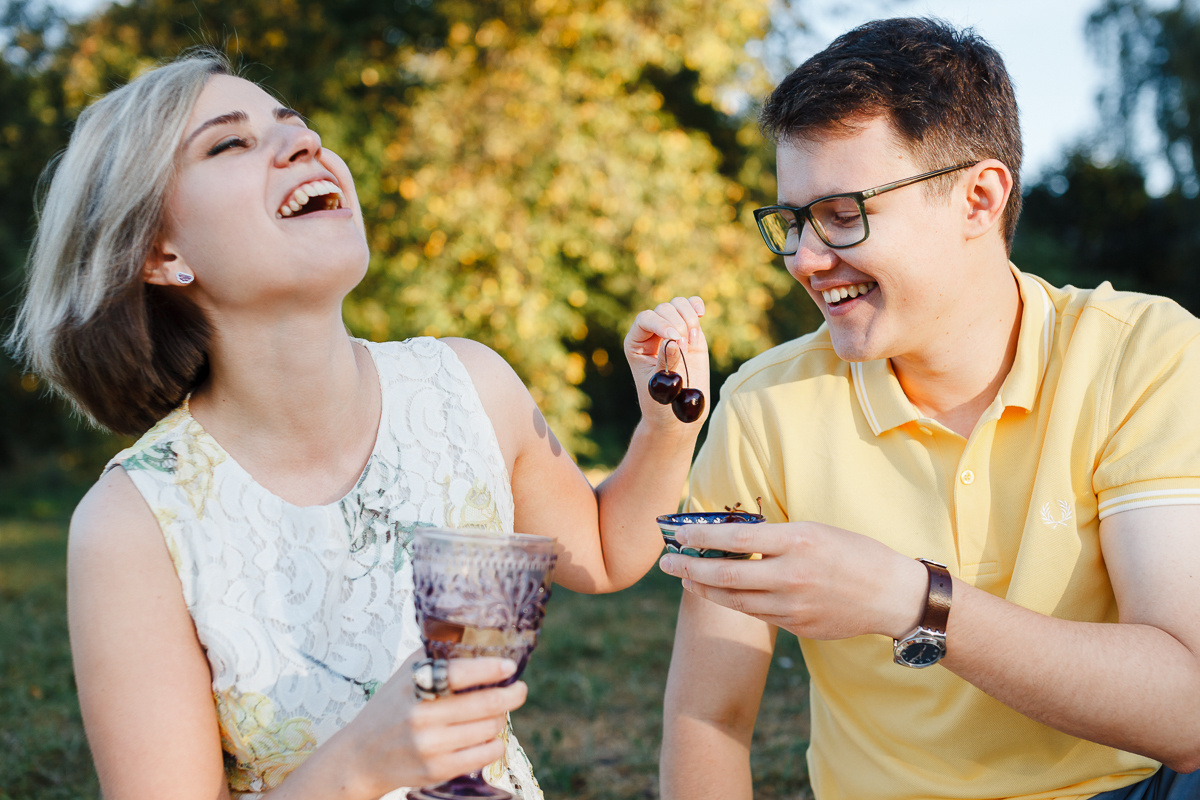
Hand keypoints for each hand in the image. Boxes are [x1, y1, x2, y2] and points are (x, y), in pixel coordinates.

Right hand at [335, 652, 526, 795]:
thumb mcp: (406, 673)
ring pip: (489, 729)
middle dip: (512, 694)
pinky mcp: (437, 770)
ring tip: (498, 712)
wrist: (361, 756)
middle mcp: (421, 715)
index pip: (460, 673)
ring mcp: (429, 745)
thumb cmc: (391, 707)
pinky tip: (491, 735)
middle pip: (485, 704)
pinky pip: (484, 755)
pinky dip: (496, 743)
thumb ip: (436, 654)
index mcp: (415, 685)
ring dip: (501, 718)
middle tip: (519, 689)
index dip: (492, 668)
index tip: (510, 666)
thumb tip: (474, 633)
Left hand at [624, 296, 709, 426]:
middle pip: (662, 309)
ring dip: (688, 316)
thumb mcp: (659, 387)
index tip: (676, 337)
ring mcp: (672, 332)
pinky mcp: (690, 334)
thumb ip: (666, 363)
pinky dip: (696, 306)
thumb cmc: (661, 404)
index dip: (661, 323)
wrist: (676, 416)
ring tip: (693, 339)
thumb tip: (674, 340)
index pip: (645, 319)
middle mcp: (652, 334)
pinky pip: (691, 309)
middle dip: (677, 323)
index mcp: (636, 344)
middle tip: (685, 345)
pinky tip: (700, 313)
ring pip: (677, 305)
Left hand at [657, 521, 928, 640]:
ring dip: (705, 588)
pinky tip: (722, 593)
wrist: (893, 596)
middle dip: (689, 568)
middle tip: (666, 562)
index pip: (736, 539)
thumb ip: (777, 537)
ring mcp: (793, 606)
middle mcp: (791, 575)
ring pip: (735, 600)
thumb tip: (733, 536)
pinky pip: (758, 614)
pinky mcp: (796, 627)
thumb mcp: (816, 530)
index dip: (701, 538)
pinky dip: (735, 602)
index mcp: (797, 541)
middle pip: (726, 574)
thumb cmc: (855, 553)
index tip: (678, 535)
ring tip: (686, 578)